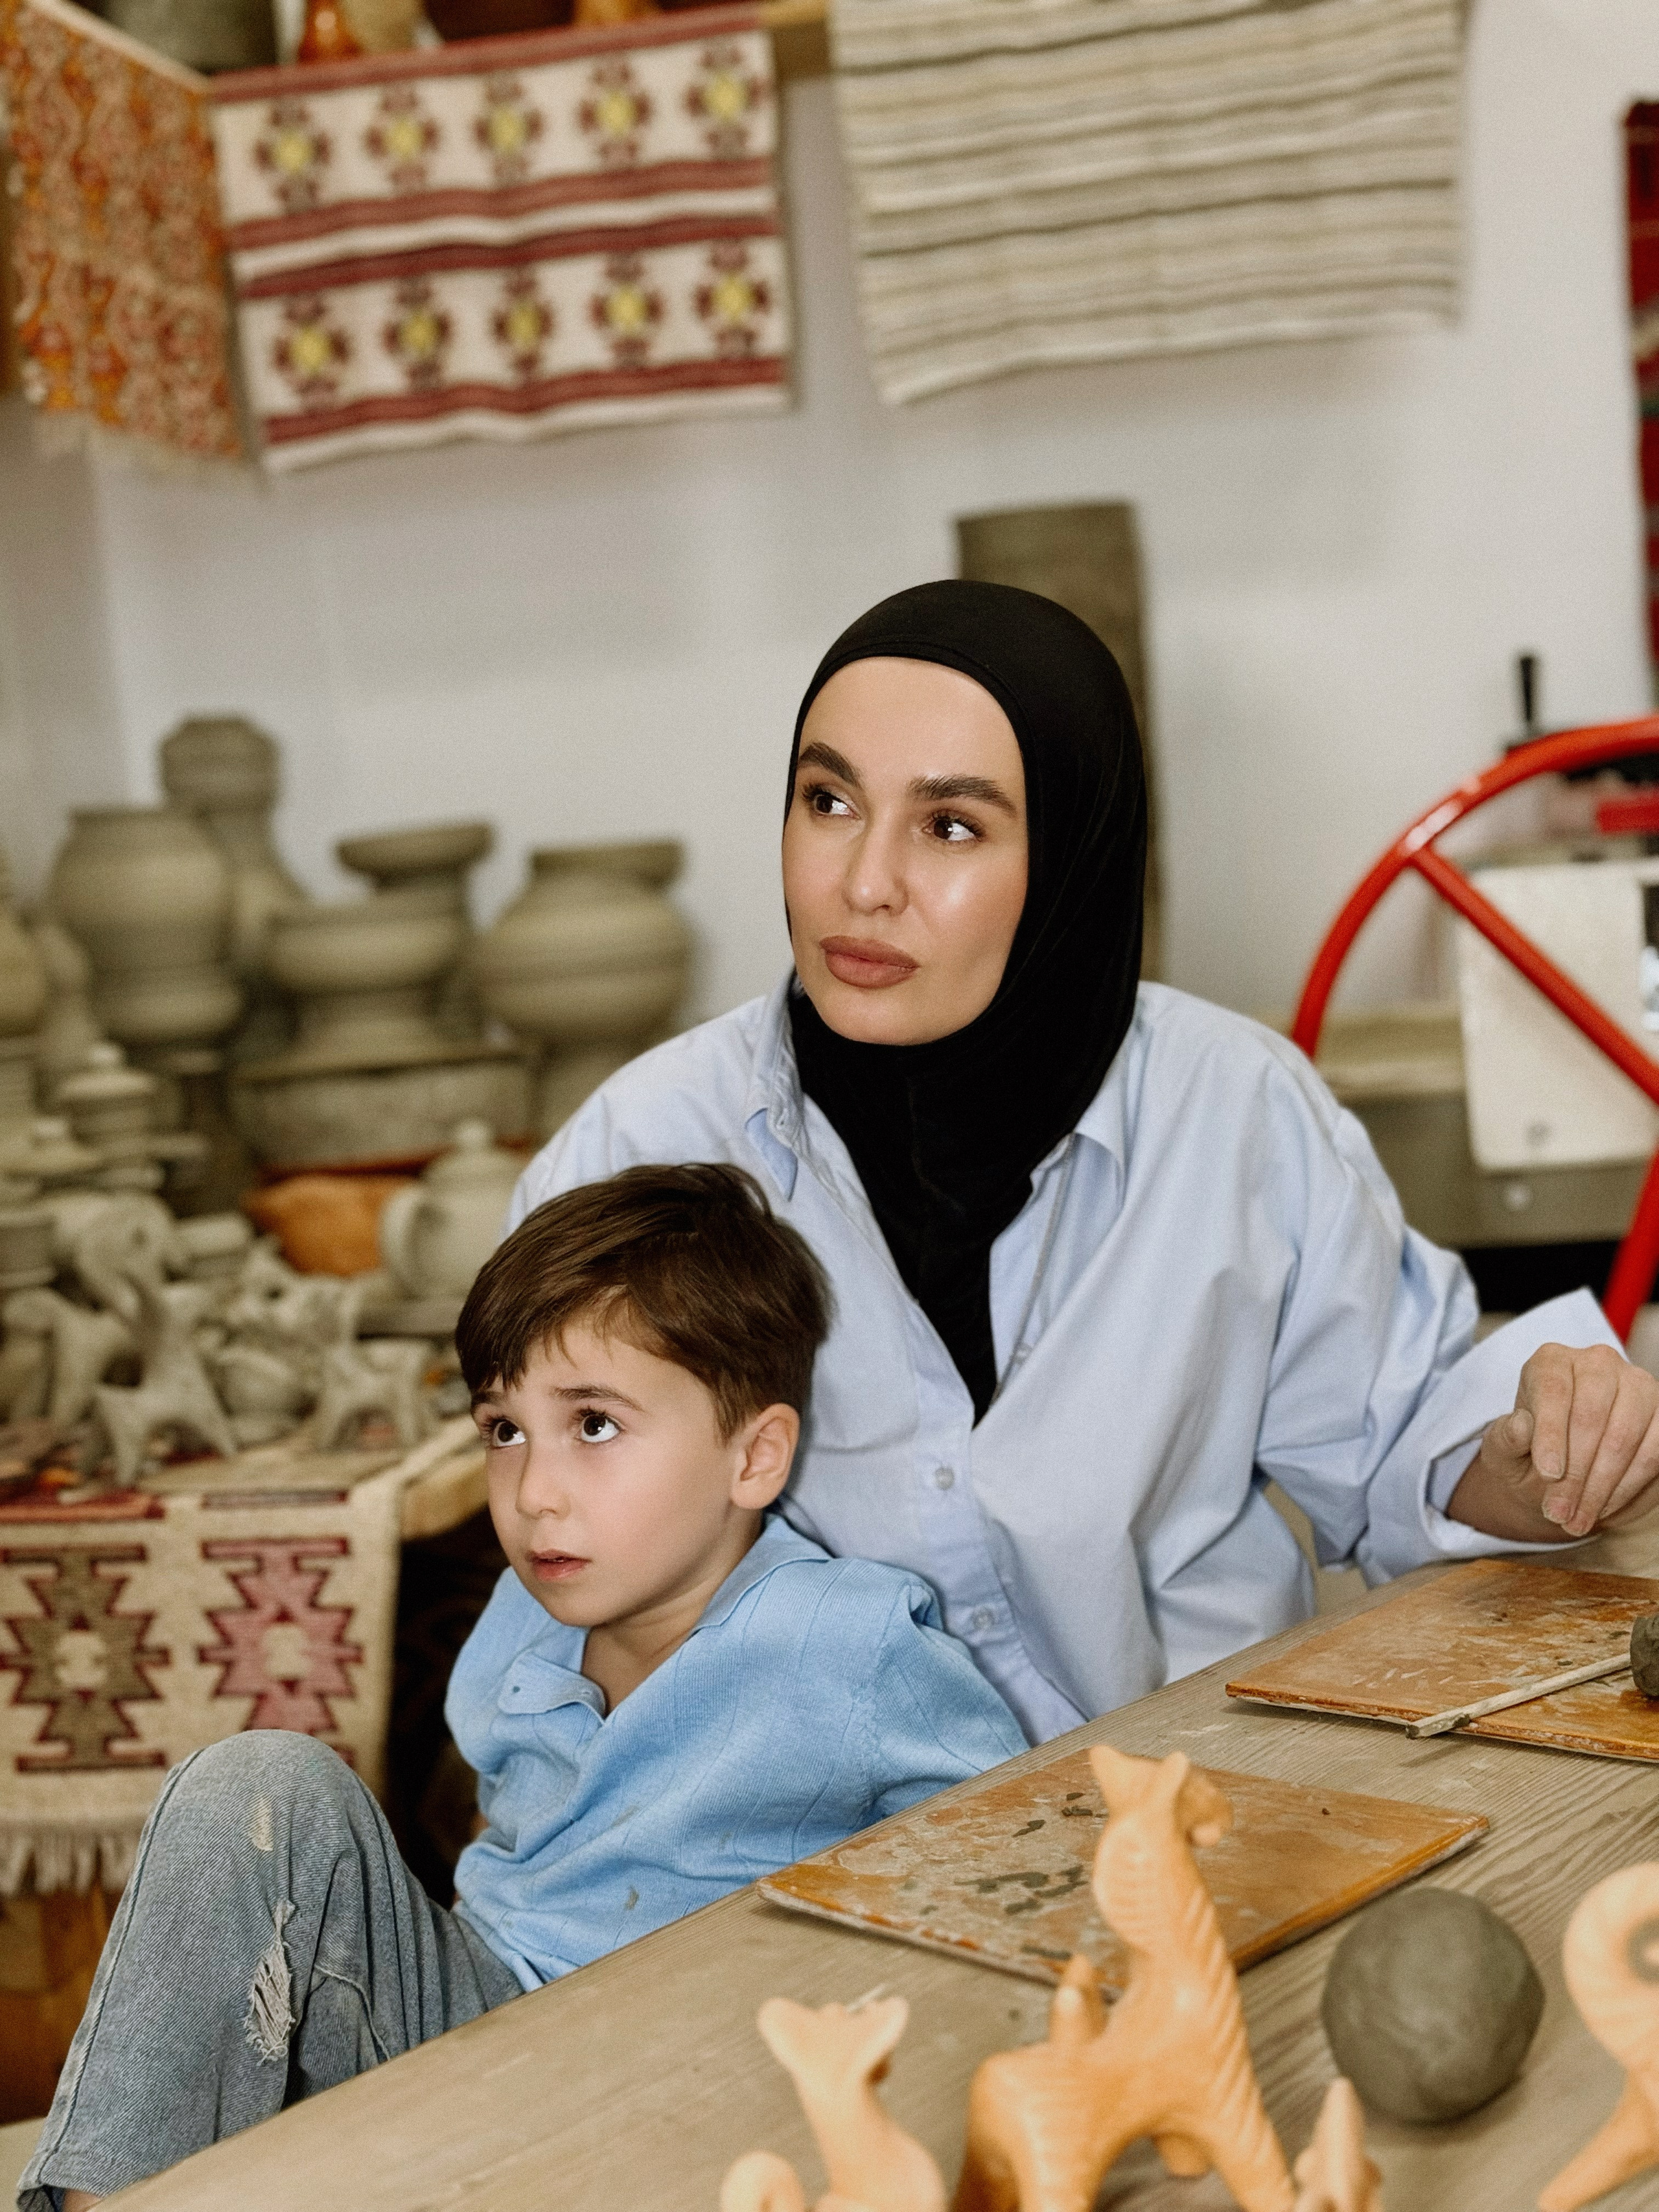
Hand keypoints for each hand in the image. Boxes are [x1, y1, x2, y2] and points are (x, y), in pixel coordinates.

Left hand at [1447, 1342, 1658, 1542]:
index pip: (1553, 1392)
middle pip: (1591, 1417)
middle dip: (1575, 1474)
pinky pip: (1655, 1451)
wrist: (1560, 1465)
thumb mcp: (1504, 1449)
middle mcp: (1597, 1364)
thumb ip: (1506, 1439)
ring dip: (1602, 1487)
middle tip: (1559, 1514)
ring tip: (1578, 1520)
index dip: (1551, 1435)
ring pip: (1625, 1438)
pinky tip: (1606, 1508)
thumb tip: (1521, 1426)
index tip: (1547, 1475)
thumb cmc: (1527, 1452)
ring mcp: (1637, 1385)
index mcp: (1551, 1361)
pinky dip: (1630, 1486)